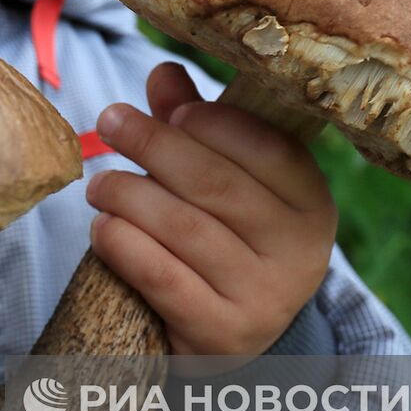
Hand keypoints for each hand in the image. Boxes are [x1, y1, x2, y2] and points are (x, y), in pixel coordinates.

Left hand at [86, 62, 336, 358]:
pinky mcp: (221, 334)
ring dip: (129, 194)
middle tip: (109, 121)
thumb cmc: (224, 239)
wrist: (229, 336)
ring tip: (99, 183)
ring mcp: (265, 298)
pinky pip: (162, 277)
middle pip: (218, 185)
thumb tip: (164, 74)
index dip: (218, 123)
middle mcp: (300, 253)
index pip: (270, 150)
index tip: (172, 108)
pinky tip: (102, 228)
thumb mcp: (223, 181)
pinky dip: (124, 245)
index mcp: (311, 204)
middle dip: (155, 144)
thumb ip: (196, 126)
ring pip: (185, 228)